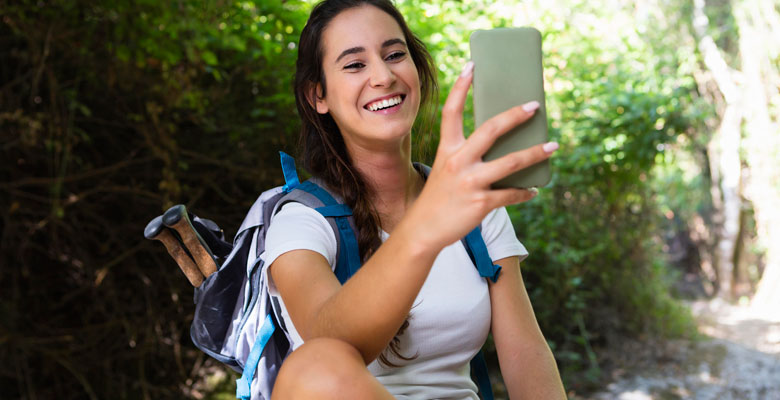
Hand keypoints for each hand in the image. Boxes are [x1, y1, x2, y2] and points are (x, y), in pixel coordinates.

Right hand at [408, 61, 557, 249]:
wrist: (423, 230)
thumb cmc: (439, 197)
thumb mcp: (446, 169)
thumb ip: (467, 155)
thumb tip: (504, 145)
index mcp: (447, 149)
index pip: (452, 111)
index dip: (462, 87)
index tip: (473, 66)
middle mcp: (458, 161)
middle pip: (491, 129)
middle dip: (516, 115)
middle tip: (535, 106)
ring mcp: (470, 182)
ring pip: (511, 162)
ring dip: (535, 153)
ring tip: (552, 146)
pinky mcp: (481, 203)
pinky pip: (511, 194)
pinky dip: (525, 192)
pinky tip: (533, 190)